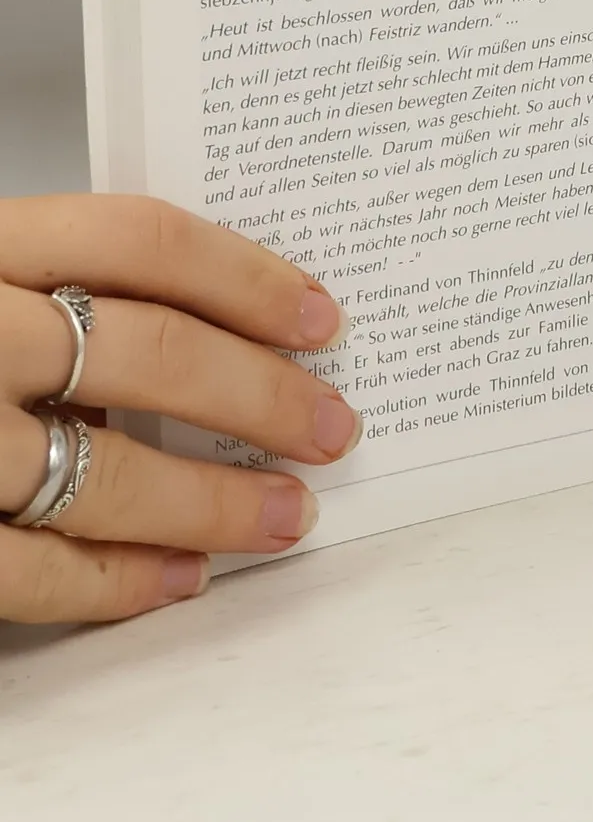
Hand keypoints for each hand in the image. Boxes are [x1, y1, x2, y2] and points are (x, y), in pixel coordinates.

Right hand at [0, 196, 357, 623]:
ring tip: (288, 515)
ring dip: (215, 502)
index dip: (248, 276)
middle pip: (147, 352)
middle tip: (334, 425)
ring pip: (104, 471)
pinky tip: (179, 580)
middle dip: (263, 396)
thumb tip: (219, 331)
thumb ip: (55, 287)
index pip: (139, 240)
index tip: (322, 317)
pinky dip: (117, 581)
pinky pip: (28, 569)